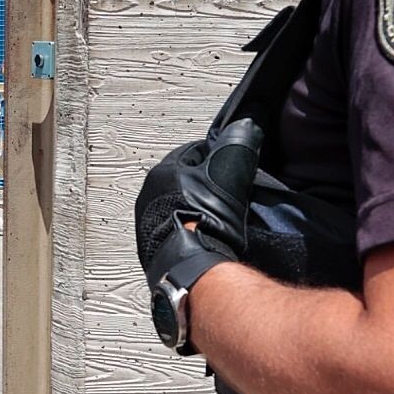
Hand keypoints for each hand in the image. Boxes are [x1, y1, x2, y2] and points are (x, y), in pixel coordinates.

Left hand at [135, 120, 262, 351]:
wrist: (192, 268)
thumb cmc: (206, 218)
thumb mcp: (228, 172)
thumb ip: (238, 144)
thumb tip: (247, 125)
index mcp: (160, 173)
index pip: (194, 153)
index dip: (218, 157)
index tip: (234, 168)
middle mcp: (147, 197)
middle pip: (185, 181)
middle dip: (206, 185)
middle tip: (230, 194)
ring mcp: (148, 226)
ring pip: (179, 207)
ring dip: (197, 209)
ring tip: (220, 217)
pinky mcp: (154, 250)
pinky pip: (176, 230)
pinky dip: (192, 229)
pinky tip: (207, 236)